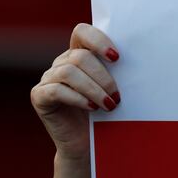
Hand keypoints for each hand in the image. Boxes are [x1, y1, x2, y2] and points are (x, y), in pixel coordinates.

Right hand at [30, 24, 120, 159]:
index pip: (82, 32)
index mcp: (79, 55)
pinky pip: (56, 90)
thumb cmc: (105, 116)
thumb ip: (116, 74)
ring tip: (109, 105)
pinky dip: (78, 98)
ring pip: (69, 72)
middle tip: (117, 96)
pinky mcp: (40, 97)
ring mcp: (47, 79)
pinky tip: (92, 108)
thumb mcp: (112, 90)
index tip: (117, 58)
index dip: (99, 41)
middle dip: (103, 76)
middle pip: (80, 56)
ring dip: (94, 89)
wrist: (87, 146)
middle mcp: (61, 63)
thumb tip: (138, 63)